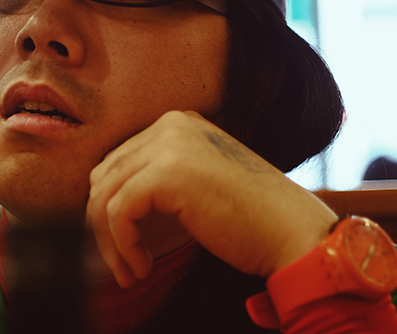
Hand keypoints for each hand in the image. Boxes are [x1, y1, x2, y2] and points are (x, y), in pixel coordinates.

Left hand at [86, 111, 336, 287]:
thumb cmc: (249, 219)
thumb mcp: (195, 186)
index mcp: (177, 124)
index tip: (119, 245)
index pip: (118, 163)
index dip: (109, 208)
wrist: (294, 232)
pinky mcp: (168, 172)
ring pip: (106, 195)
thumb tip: (102, 206)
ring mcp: (169, 144)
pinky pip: (119, 212)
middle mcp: (171, 125)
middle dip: (102, 225)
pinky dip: (122, 245)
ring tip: (129, 271)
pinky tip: (141, 267)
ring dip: (109, 242)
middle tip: (118, 263)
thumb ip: (155, 183)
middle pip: (105, 176)